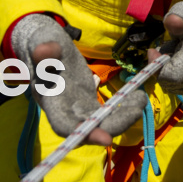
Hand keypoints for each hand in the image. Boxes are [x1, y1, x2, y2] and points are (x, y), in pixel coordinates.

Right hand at [12, 14, 145, 138]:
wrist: (47, 44)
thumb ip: (44, 50)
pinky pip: (108, 112)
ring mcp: (78, 108)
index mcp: (50, 100)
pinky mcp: (89, 102)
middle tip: (137, 109)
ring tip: (141, 99)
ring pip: (102, 122)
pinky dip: (123, 107)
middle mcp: (64, 111)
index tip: (106, 139)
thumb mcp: (41, 42)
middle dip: (114, 125)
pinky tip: (138, 96)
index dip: (84, 134)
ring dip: (124, 116)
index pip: (65, 125)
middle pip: (90, 128)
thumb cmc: (42, 42)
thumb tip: (45, 50)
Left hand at [158, 0, 182, 94]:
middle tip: (162, 52)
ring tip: (173, 57)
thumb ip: (177, 15)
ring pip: (173, 87)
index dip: (158, 67)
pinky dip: (174, 80)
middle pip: (171, 83)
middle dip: (160, 69)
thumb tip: (172, 22)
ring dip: (167, 74)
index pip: (173, 75)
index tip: (152, 51)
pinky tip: (179, 66)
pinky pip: (180, 89)